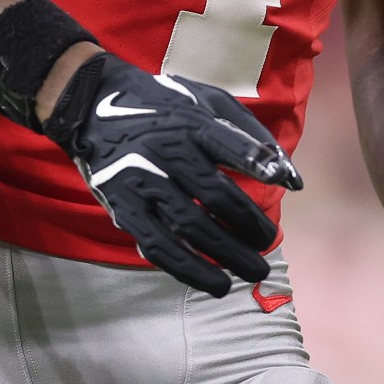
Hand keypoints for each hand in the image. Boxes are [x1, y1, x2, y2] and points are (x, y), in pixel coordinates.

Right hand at [43, 52, 301, 295]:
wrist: (91, 107)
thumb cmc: (163, 106)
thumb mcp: (207, 100)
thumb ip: (251, 134)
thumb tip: (292, 178)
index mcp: (189, 122)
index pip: (229, 144)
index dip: (258, 163)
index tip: (287, 183)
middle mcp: (166, 151)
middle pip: (216, 195)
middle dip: (250, 226)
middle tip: (268, 244)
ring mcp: (142, 181)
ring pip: (190, 226)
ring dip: (227, 255)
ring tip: (253, 271)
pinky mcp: (123, 207)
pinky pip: (159, 245)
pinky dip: (189, 270)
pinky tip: (215, 284)